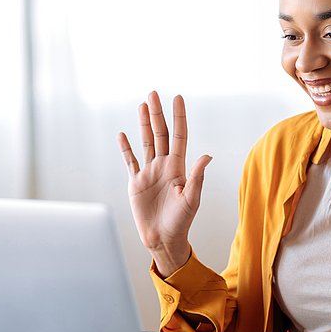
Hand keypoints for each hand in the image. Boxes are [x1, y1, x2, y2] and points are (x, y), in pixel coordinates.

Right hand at [118, 92, 211, 276]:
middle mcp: (164, 166)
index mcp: (178, 167)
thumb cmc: (181, 222)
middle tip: (154, 93)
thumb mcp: (191, 199)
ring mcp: (149, 172)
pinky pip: (130, 161)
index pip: (179, 136)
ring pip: (146, 142)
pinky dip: (126, 148)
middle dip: (158, 113)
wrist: (163, 239)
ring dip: (144, 124)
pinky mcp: (136, 182)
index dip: (178, 117)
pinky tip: (123, 134)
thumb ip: (197, 177)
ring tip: (142, 105)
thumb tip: (207, 156)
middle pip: (160, 134)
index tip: (178, 98)